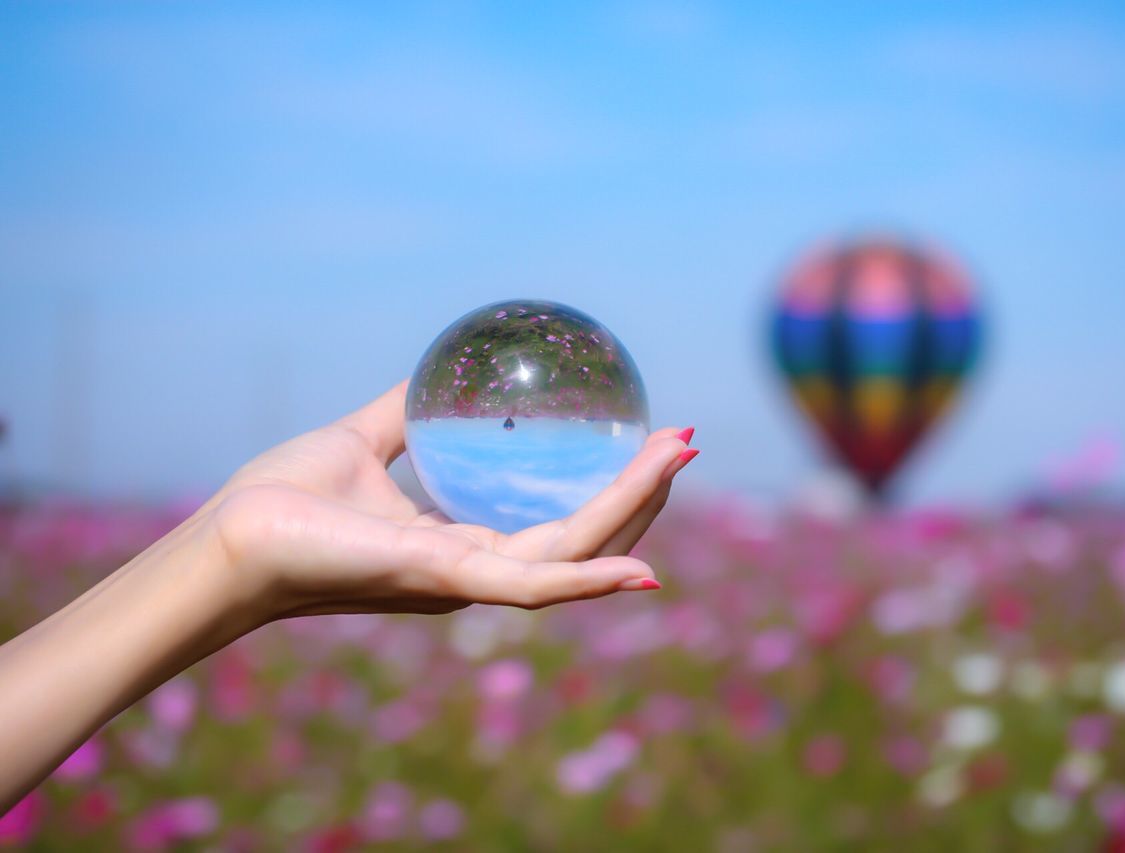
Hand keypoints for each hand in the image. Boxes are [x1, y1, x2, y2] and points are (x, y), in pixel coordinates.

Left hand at [209, 381, 697, 621]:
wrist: (228, 543)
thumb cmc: (283, 501)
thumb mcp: (360, 441)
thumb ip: (405, 415)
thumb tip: (440, 371)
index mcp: (460, 545)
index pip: (554, 522)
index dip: (607, 489)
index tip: (648, 442)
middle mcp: (474, 571)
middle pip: (581, 537)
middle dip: (639, 496)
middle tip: (684, 442)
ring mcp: (466, 582)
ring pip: (574, 551)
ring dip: (633, 509)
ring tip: (678, 455)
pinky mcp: (448, 583)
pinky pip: (535, 586)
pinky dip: (592, 579)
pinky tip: (644, 569)